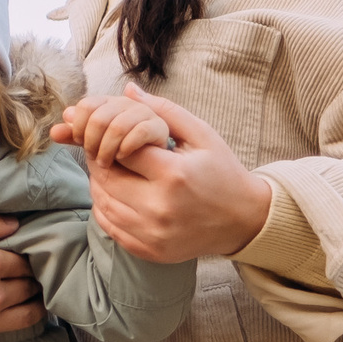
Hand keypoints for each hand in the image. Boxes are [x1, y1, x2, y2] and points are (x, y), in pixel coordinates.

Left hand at [53, 85, 271, 264]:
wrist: (242, 220)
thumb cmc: (222, 172)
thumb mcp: (201, 134)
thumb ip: (163, 111)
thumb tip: (127, 90)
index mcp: (173, 175)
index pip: (120, 149)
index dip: (110, 138)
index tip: (116, 135)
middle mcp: (159, 208)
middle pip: (106, 177)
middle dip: (101, 160)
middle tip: (109, 151)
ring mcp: (152, 234)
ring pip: (103, 202)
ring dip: (100, 183)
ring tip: (114, 170)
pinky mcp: (148, 250)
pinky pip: (109, 226)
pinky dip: (105, 207)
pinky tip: (118, 194)